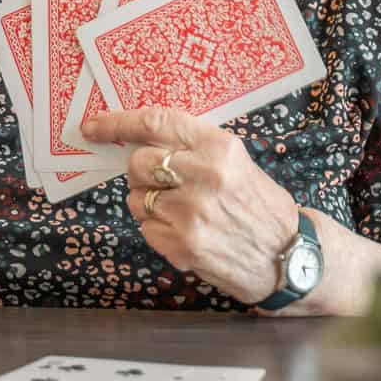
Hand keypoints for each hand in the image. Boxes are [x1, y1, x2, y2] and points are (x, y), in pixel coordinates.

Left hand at [80, 106, 299, 306]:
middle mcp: (204, 176)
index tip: (92, 127)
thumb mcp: (235, 162)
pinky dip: (158, 231)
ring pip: (135, 197)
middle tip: (166, 184)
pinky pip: (145, 228)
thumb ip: (190, 148)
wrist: (287, 256)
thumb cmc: (257, 205)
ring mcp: (191, 213)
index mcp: (219, 147)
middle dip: (142, 173)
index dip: (116, 123)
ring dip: (149, 204)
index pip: (154, 123)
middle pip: (137, 163)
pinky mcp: (182, 245)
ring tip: (185, 212)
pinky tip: (187, 233)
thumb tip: (135, 140)